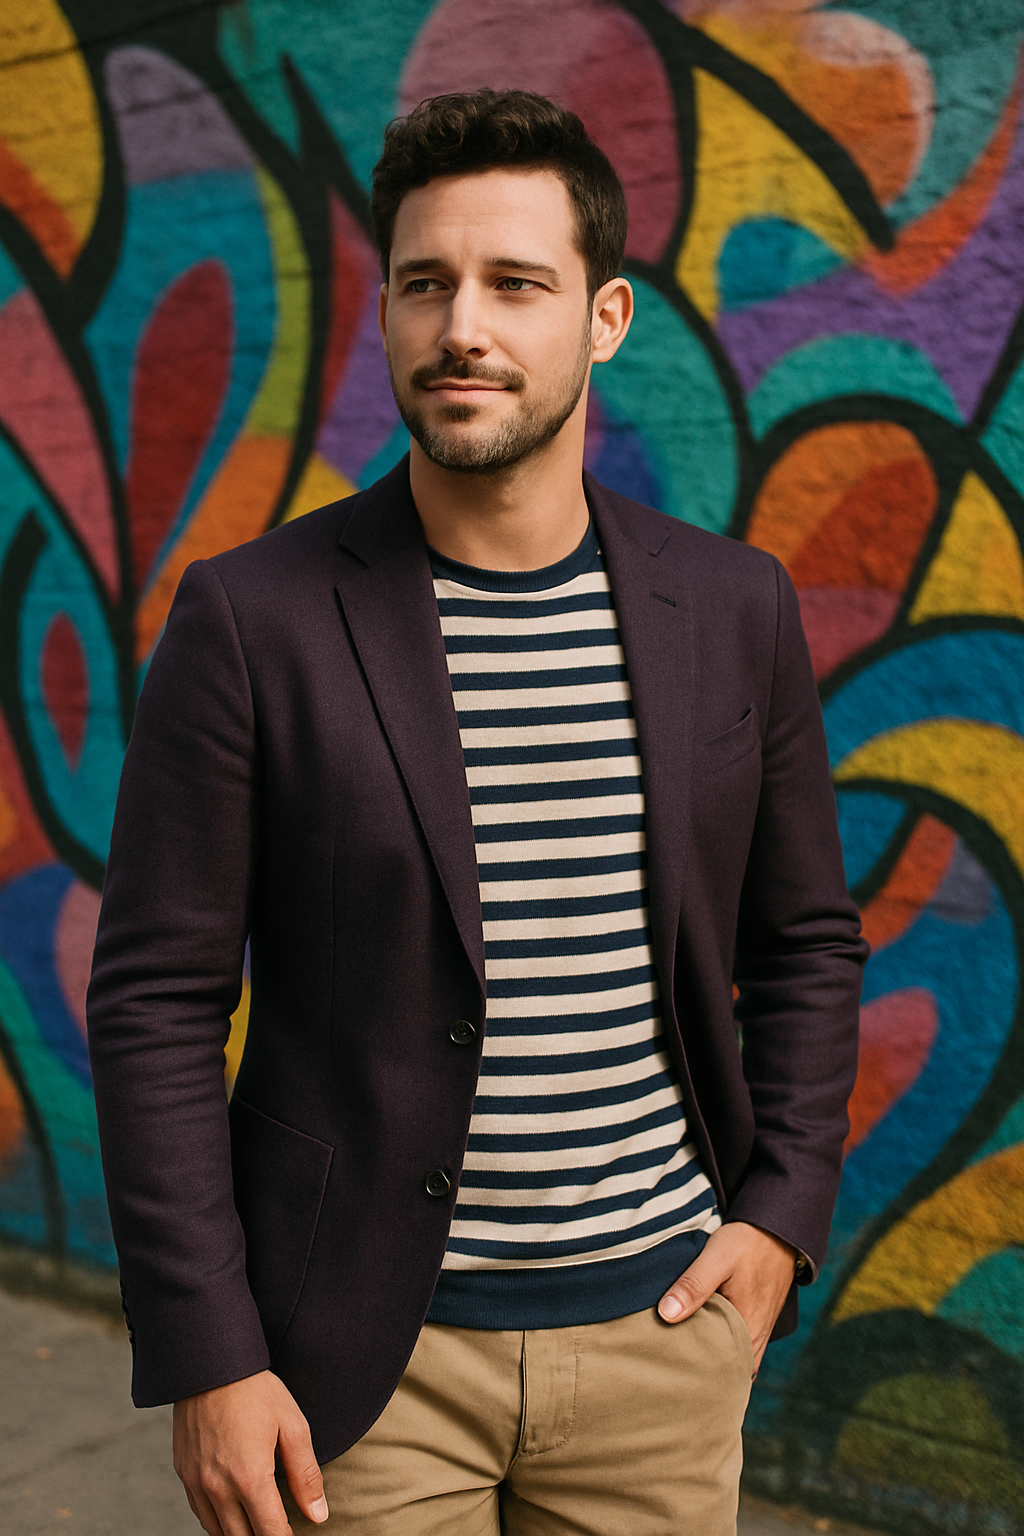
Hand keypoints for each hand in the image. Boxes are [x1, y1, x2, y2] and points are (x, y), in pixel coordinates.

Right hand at [173, 1369, 327, 1534]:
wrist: (211, 1364)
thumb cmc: (255, 1391)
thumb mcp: (292, 1425)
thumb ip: (305, 1475)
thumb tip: (318, 1515)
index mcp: (249, 1478)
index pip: (270, 1533)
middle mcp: (219, 1487)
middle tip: (279, 1527)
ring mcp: (197, 1482)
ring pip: (218, 1532)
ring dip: (240, 1534)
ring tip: (259, 1524)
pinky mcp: (184, 1473)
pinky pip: (200, 1514)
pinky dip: (217, 1522)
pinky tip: (232, 1513)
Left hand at [657, 1222, 796, 1374]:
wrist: (777, 1230)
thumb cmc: (747, 1244)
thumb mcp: (717, 1259)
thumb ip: (693, 1286)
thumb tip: (666, 1315)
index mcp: (747, 1334)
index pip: (720, 1375)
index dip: (694, 1376)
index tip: (668, 1371)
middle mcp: (755, 1341)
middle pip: (724, 1370)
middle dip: (698, 1370)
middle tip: (666, 1365)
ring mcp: (757, 1332)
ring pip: (730, 1358)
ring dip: (708, 1356)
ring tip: (677, 1352)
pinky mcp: (755, 1321)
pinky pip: (735, 1343)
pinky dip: (718, 1343)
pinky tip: (696, 1334)